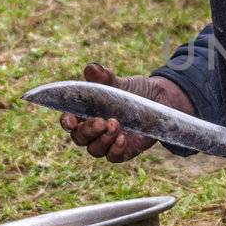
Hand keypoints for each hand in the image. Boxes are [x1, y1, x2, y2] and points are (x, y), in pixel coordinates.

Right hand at [60, 62, 195, 163]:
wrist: (158, 100)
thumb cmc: (131, 91)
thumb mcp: (118, 83)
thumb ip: (103, 78)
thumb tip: (91, 68)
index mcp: (85, 114)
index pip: (69, 121)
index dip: (67, 122)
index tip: (71, 121)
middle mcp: (92, 131)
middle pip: (80, 138)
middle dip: (88, 131)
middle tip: (101, 121)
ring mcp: (106, 143)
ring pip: (94, 149)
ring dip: (102, 139)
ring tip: (115, 124)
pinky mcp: (122, 151)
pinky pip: (113, 156)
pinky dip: (115, 149)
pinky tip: (123, 138)